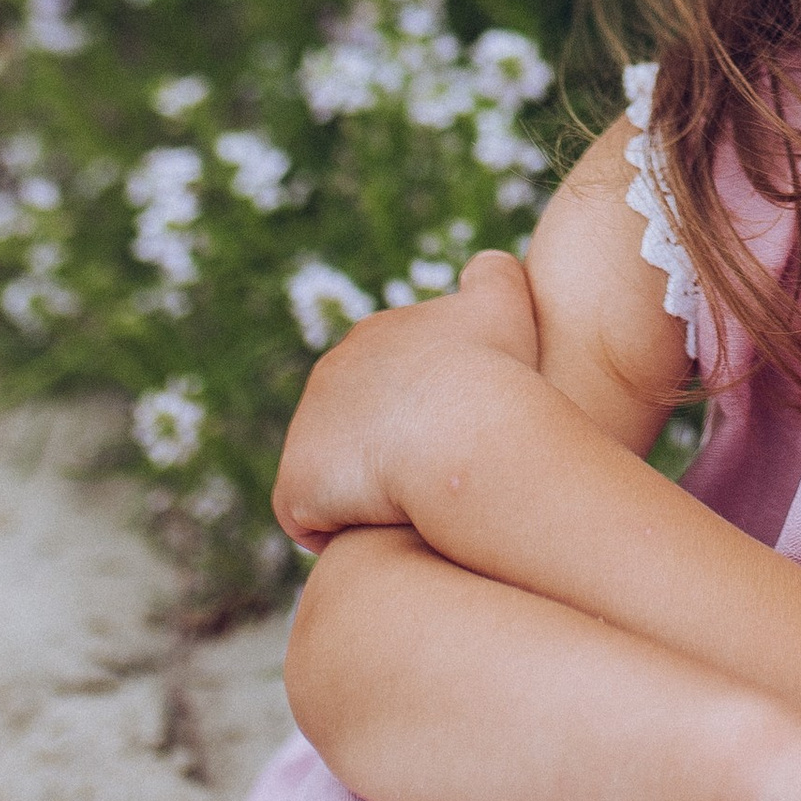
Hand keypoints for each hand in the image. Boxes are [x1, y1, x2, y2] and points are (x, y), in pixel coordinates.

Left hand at [273, 252, 539, 550]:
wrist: (458, 425)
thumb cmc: (493, 368)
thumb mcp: (505, 300)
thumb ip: (493, 273)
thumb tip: (485, 267)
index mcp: (374, 335)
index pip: (388, 378)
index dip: (422, 409)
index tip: (454, 432)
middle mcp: (329, 374)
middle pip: (355, 423)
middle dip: (388, 449)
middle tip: (436, 478)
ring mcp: (305, 429)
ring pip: (335, 472)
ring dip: (365, 492)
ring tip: (413, 513)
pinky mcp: (295, 485)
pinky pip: (313, 519)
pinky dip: (343, 529)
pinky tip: (383, 534)